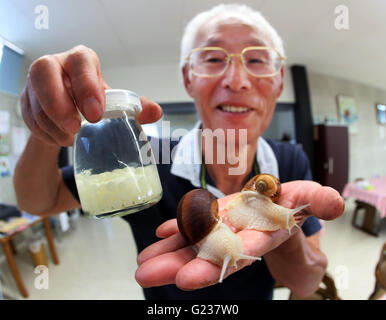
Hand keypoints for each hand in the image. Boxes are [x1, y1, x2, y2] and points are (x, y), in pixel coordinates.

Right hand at [21, 45, 161, 146]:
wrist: (71, 108)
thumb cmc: (95, 100)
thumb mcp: (113, 101)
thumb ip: (134, 107)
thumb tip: (156, 113)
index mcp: (81, 60)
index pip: (80, 62)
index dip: (86, 86)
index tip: (95, 115)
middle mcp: (56, 64)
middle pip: (44, 72)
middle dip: (58, 104)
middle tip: (75, 130)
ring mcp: (37, 82)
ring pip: (35, 99)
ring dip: (52, 124)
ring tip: (70, 140)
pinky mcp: (27, 99)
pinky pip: (29, 116)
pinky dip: (43, 132)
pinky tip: (58, 139)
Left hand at [135, 181, 343, 289]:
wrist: (277, 206)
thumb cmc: (290, 204)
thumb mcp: (307, 198)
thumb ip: (317, 200)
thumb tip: (335, 202)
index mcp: (260, 234)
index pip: (242, 252)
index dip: (221, 262)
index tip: (191, 277)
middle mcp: (237, 236)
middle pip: (209, 254)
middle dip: (182, 266)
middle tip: (149, 277)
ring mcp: (221, 229)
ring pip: (194, 244)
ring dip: (167, 255)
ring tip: (142, 267)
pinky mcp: (212, 219)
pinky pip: (192, 228)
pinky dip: (174, 232)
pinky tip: (158, 235)